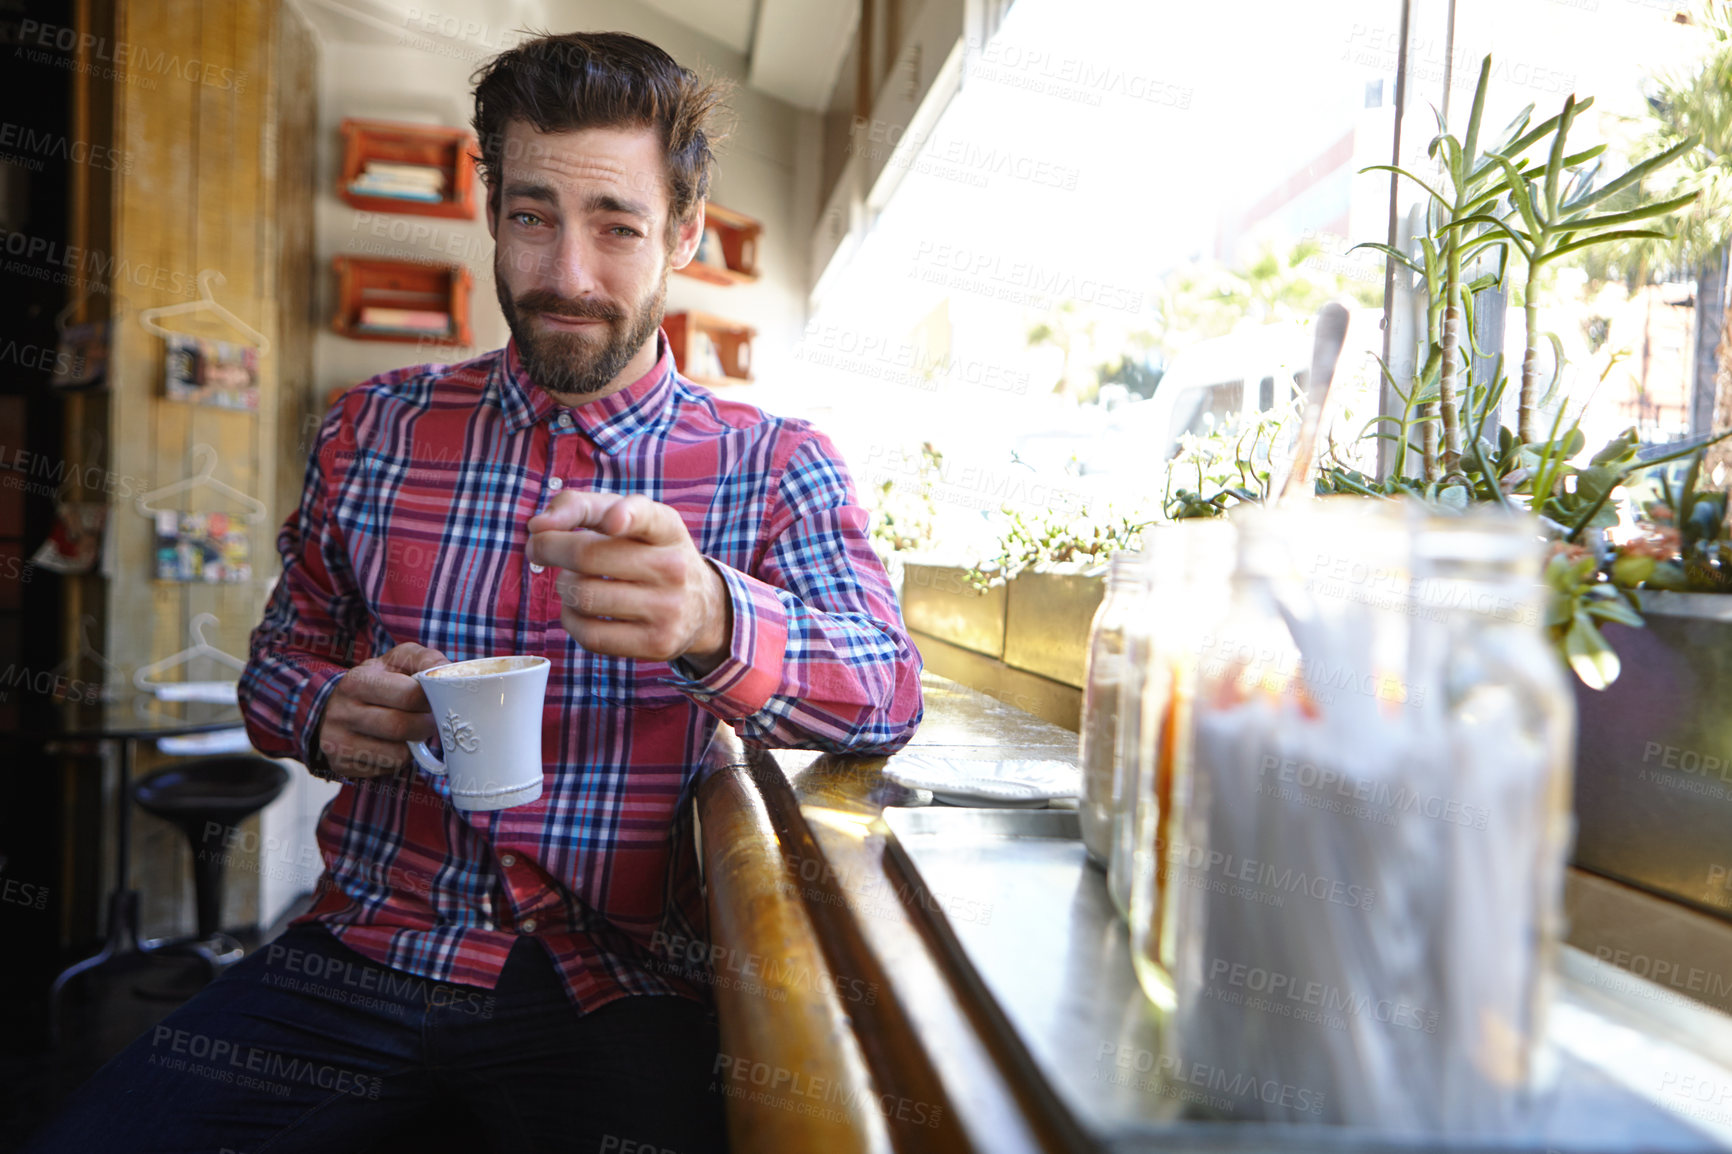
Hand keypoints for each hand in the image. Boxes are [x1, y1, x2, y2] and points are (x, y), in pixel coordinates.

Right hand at [315, 642, 448, 777]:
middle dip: (426, 725)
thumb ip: (426, 660)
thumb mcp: (398, 660)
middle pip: (402, 727)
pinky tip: (393, 744)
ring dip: (414, 744)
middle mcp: (342, 711)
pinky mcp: (342, 764)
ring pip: (398, 753)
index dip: (431, 699)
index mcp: (358, 680)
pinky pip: (388, 767)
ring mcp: (338, 741)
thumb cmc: (378, 681)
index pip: (408, 695)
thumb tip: (449, 673)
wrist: (334, 706)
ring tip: (412, 730)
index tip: (436, 699)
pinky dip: (399, 758)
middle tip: (431, 720)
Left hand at [526, 491, 731, 672]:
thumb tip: (537, 527)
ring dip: (563, 586)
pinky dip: (571, 619)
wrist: (700, 607)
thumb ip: (583, 507)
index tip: (610, 522)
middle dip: (549, 548)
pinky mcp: (656, 644)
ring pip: (583, 596)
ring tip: (572, 581)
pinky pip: (590, 634)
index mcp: (667, 528)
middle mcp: (674, 567)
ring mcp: (667, 609)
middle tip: (538, 548)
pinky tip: (580, 610)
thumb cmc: (648, 553)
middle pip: (588, 556)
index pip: (644, 516)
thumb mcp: (630, 519)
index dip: (623, 515)